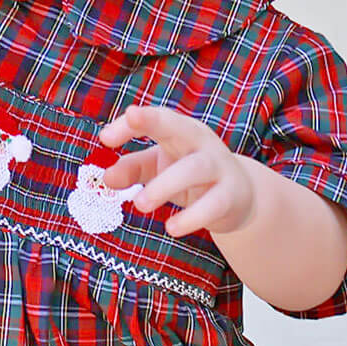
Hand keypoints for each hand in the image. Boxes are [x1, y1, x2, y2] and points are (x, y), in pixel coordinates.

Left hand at [97, 103, 256, 237]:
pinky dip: (192, 217)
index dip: (131, 123)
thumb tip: (107, 178)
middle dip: (154, 120)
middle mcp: (200, 143)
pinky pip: (213, 204)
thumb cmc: (191, 175)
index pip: (155, 119)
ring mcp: (219, 167)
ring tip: (140, 204)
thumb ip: (133, 169)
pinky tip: (172, 228)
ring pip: (194, 169)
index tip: (104, 137)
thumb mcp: (159, 167)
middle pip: (178, 126)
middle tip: (130, 118)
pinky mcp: (230, 196)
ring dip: (165, 184)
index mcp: (180, 131)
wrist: (242, 196)